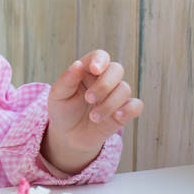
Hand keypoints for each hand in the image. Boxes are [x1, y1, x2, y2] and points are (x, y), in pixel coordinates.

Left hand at [42, 50, 142, 173]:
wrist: (68, 136)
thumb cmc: (63, 111)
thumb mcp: (57, 96)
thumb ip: (66, 80)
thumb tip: (77, 65)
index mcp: (88, 71)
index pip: (100, 57)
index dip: (100, 60)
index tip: (95, 69)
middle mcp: (104, 80)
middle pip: (116, 69)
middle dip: (105, 84)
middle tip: (89, 99)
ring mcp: (115, 96)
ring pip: (125, 89)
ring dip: (109, 104)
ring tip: (92, 118)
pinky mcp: (123, 112)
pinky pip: (136, 106)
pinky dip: (129, 109)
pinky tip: (116, 116)